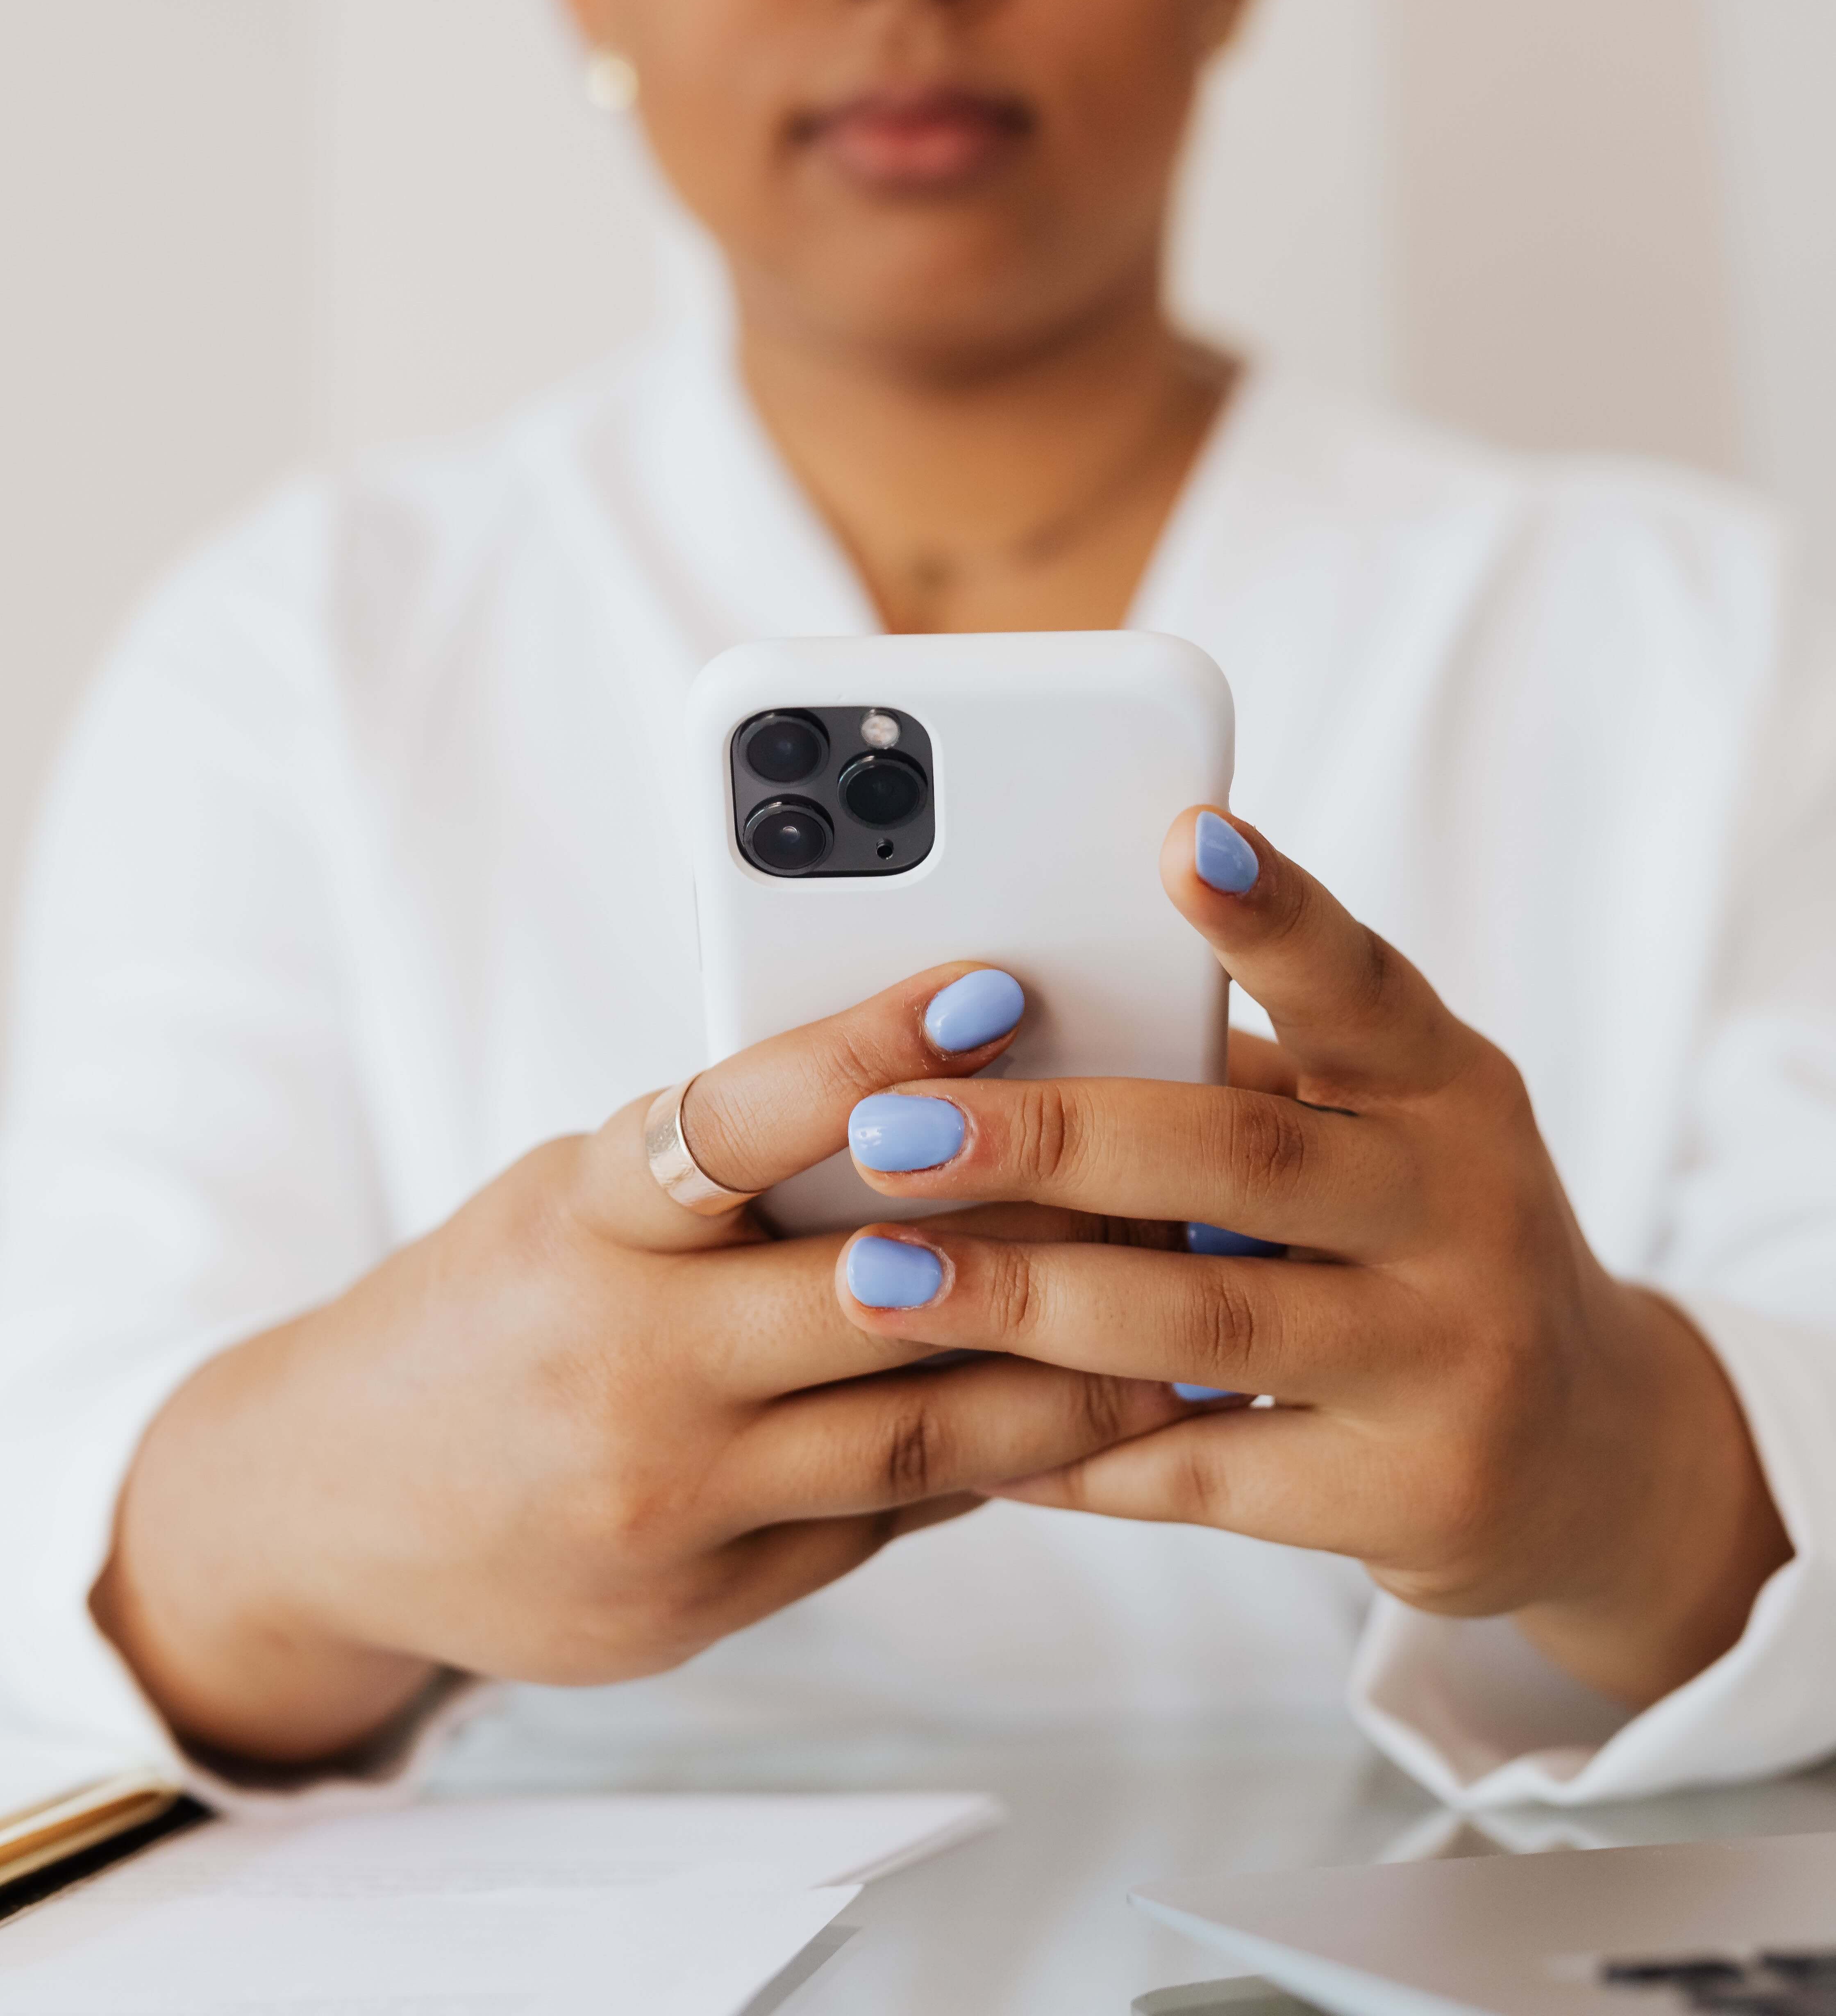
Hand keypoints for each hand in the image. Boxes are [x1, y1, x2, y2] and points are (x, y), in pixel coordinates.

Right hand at [93, 966, 1179, 1765]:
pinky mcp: (701, 1602)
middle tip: (1184, 1187)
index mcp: (585, 1223)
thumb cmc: (489, 1305)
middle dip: (1048, 1243)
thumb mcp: (577, 1201)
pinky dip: (982, 1467)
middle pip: (882, 1296)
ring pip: (921, 1437)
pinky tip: (1074, 1426)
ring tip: (1192, 1331)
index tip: (999, 986)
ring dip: (1071, 1385)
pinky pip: (881, 1524)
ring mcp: (667, 1500)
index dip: (872, 1051)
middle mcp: (628, 1363)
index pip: (739, 1120)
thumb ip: (722, 1174)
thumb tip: (928, 1119)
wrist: (330, 1502)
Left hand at [835, 812, 1790, 1707]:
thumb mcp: (1379, 1131)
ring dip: (1025, 1301)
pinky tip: (964, 1433)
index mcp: (1447, 1086)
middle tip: (890, 1123)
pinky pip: (1206, 1471)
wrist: (1586, 1452)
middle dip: (1050, 1138)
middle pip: (1241, 1157)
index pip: (1357, 982)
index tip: (1183, 838)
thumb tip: (1010, 1031)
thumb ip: (1238, 1083)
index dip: (1272, 913)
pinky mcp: (1408, 1495)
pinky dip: (1075, 1451)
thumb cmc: (1421, 1238)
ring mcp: (1448, 1359)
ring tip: (875, 1278)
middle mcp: (1466, 1208)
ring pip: (1210, 1320)